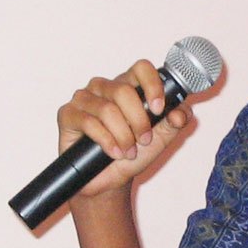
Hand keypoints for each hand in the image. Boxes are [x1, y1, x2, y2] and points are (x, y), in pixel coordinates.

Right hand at [56, 59, 190, 197]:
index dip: (152, 85)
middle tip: (144, 139)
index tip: (158, 109)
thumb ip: (176, 121)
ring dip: (123, 135)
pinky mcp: (68, 114)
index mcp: (130, 84)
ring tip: (128, 151)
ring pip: (107, 109)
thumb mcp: (163, 137)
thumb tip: (179, 113)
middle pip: (124, 91)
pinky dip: (107, 141)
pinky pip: (89, 122)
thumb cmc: (135, 152)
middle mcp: (106, 86)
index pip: (141, 68)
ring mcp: (85, 98)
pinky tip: (114, 153)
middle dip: (138, 121)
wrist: (111, 179)